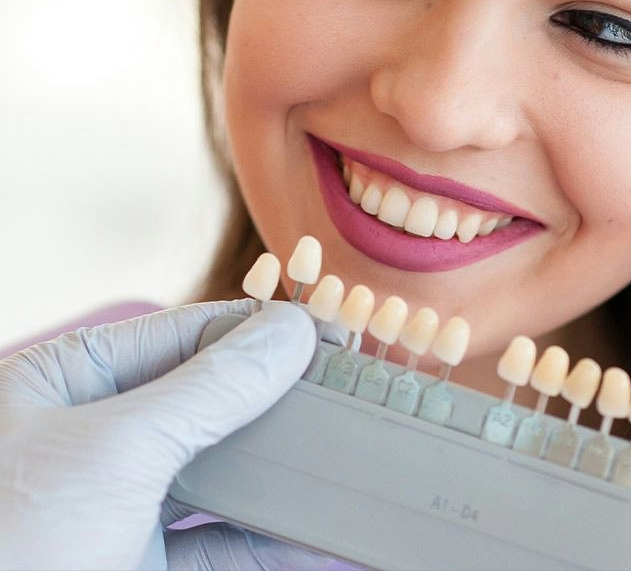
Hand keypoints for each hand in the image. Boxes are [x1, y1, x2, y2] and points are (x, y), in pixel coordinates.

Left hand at [0, 299, 342, 569]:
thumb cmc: (8, 549)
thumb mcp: (117, 450)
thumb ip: (212, 388)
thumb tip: (292, 331)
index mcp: (65, 383)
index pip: (183, 334)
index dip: (259, 332)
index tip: (330, 333)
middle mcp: (91, 437)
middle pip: (208, 402)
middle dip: (277, 403)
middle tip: (349, 391)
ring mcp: (113, 506)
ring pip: (217, 474)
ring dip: (280, 474)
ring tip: (346, 455)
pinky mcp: (134, 566)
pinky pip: (217, 544)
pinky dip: (270, 543)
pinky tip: (320, 537)